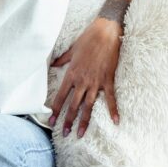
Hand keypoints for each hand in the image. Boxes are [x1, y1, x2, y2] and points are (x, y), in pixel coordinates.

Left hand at [48, 18, 122, 135]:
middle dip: (68, 120)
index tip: (51, 121)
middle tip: (64, 133)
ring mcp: (96, 82)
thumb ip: (62, 60)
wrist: (105, 32)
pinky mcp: (108, 80)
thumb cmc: (87, 39)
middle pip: (73, 105)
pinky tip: (115, 121)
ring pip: (88, 106)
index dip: (56, 110)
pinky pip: (110, 98)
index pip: (60, 96)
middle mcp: (82, 81)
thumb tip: (52, 64)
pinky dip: (113, 110)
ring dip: (84, 121)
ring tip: (80, 134)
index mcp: (71, 74)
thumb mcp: (71, 50)